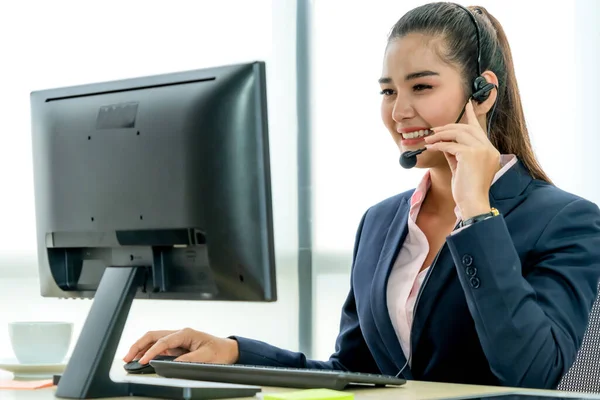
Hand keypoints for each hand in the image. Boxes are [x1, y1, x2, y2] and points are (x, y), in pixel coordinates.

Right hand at [123, 328, 238, 364]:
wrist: (228, 351)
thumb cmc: (219, 351)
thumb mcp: (206, 356)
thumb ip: (188, 359)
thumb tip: (172, 364)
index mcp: (186, 333)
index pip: (163, 341)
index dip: (151, 351)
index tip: (143, 361)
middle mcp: (179, 334)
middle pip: (153, 336)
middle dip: (139, 345)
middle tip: (127, 357)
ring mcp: (177, 340)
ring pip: (154, 340)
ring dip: (141, 347)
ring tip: (130, 358)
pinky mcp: (177, 347)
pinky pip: (158, 347)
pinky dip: (148, 351)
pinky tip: (141, 358)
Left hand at [424, 100, 500, 218]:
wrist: (473, 204)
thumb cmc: (467, 190)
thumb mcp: (462, 168)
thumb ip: (457, 153)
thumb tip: (445, 143)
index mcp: (490, 151)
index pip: (479, 129)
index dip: (472, 116)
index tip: (467, 104)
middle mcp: (489, 148)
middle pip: (467, 128)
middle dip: (448, 127)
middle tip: (434, 130)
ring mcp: (482, 150)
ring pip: (458, 133)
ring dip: (441, 135)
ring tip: (428, 139)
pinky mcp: (471, 154)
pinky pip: (450, 145)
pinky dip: (438, 145)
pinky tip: (430, 147)